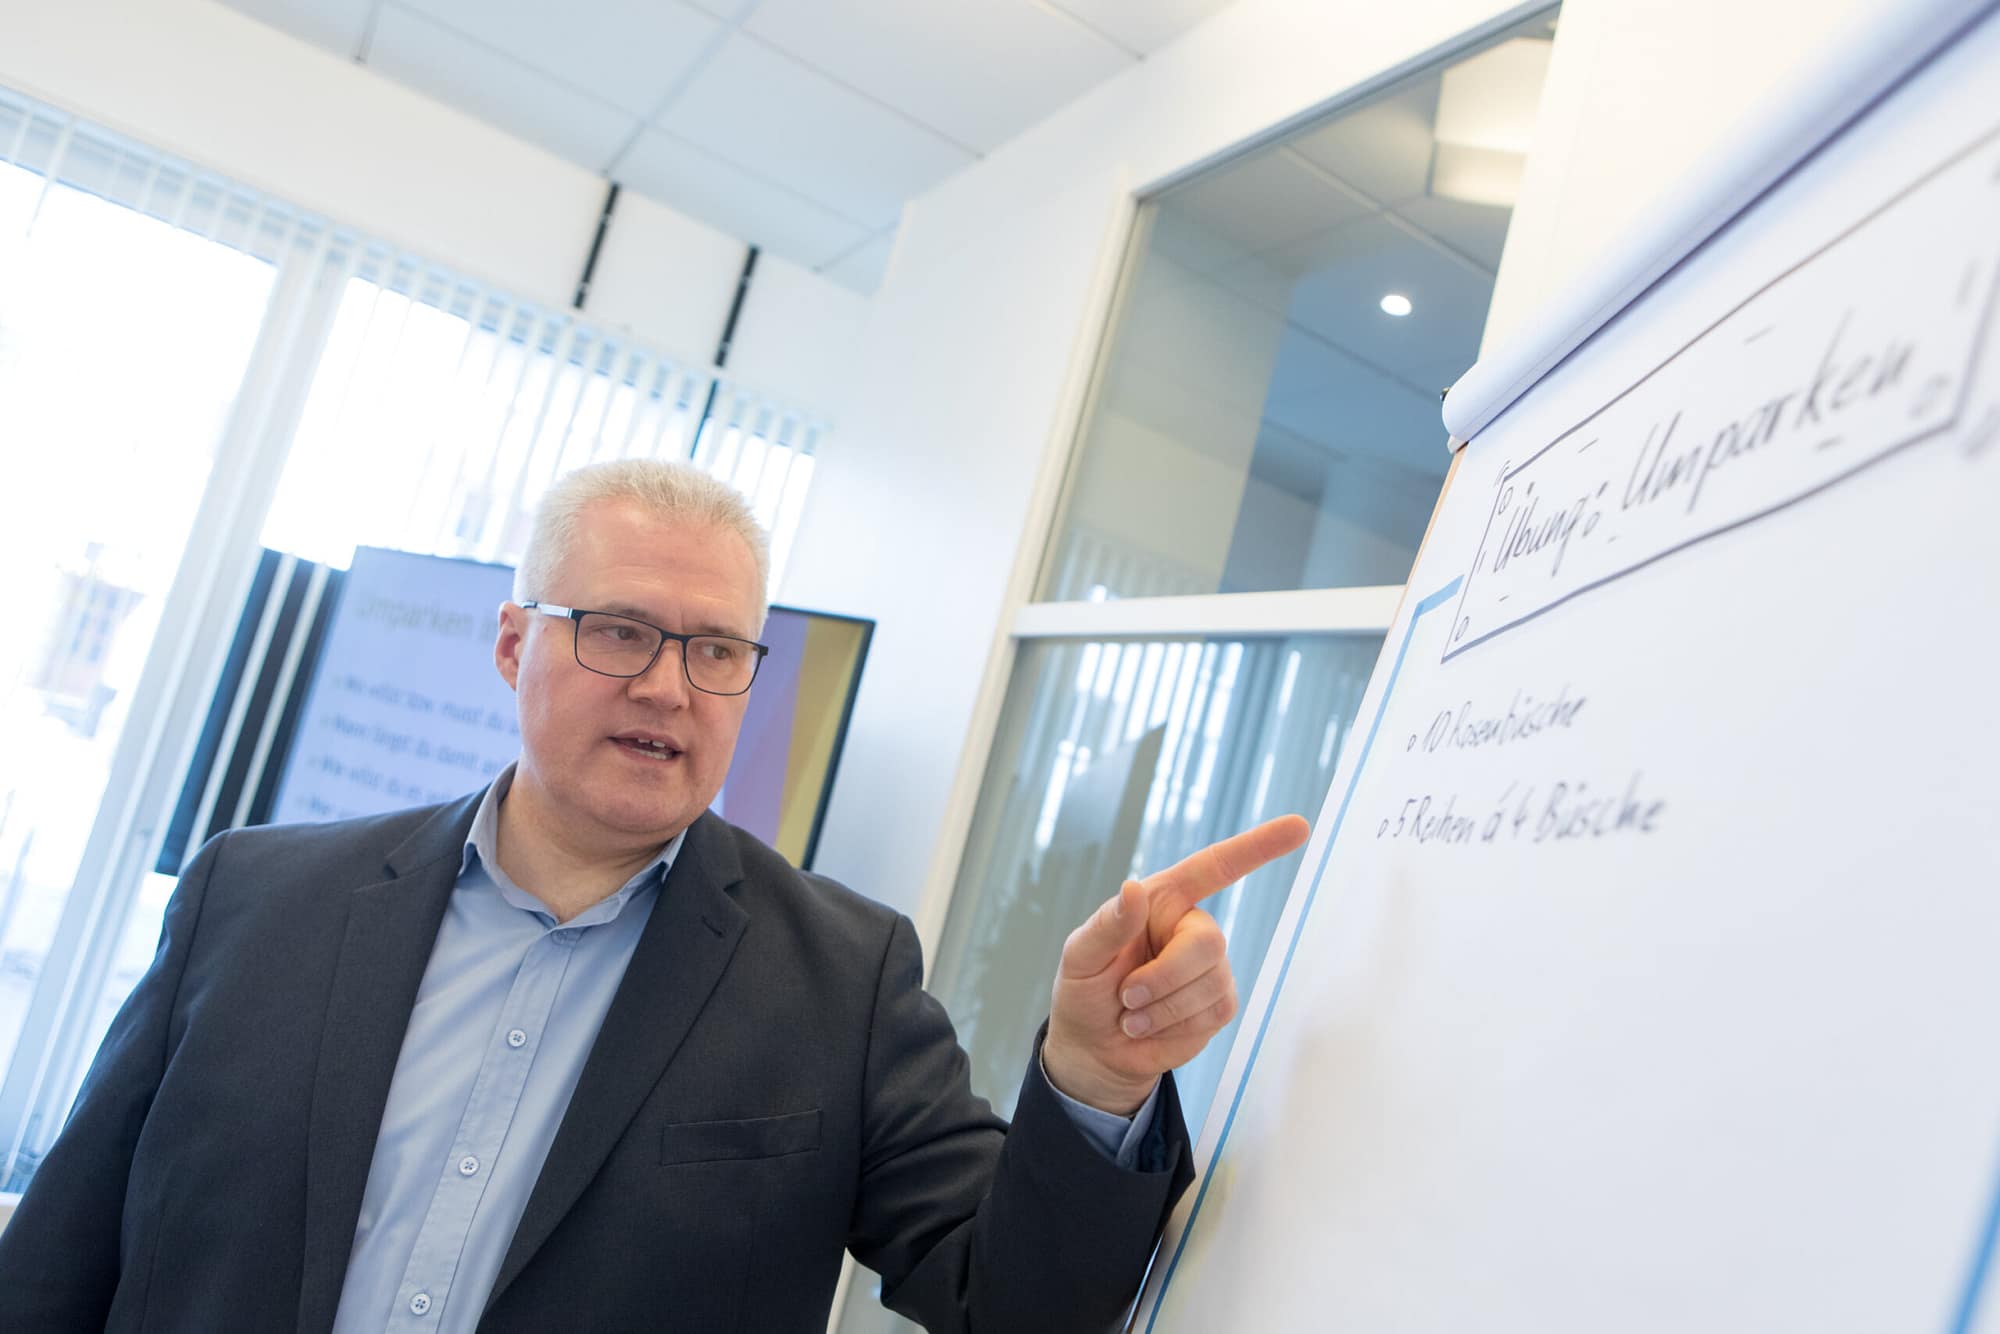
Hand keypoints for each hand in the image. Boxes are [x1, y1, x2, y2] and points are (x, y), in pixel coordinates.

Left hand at [1041, 814, 1310, 1114]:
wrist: (1095, 1047)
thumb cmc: (1084, 990)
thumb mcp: (1080, 956)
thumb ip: (1107, 926)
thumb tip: (1133, 888)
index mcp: (1162, 900)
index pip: (1215, 867)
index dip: (1257, 847)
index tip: (1298, 826)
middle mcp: (1191, 927)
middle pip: (1209, 943)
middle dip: (1165, 977)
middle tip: (1126, 996)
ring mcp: (1210, 967)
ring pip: (1212, 984)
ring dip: (1163, 1008)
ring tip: (1131, 1015)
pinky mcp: (1218, 1004)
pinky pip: (1214, 1013)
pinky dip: (1175, 1027)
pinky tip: (1151, 1028)